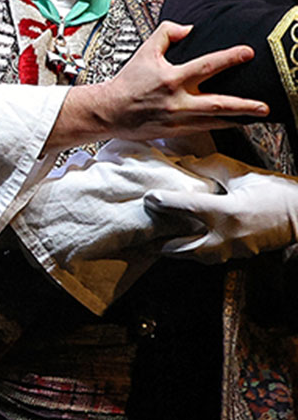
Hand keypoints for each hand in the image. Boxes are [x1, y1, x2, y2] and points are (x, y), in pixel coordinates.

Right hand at [53, 22, 266, 147]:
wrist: (108, 110)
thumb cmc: (126, 83)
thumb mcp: (144, 51)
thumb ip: (166, 33)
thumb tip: (188, 28)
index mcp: (171, 78)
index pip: (206, 66)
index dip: (229, 58)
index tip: (247, 53)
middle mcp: (176, 101)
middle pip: (217, 104)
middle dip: (243, 105)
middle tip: (263, 106)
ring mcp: (176, 119)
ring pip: (213, 120)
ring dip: (237, 119)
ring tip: (255, 117)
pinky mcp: (174, 131)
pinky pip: (203, 129)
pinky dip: (219, 126)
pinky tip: (231, 124)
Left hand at [143, 157, 297, 262]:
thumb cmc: (277, 193)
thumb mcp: (245, 175)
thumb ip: (213, 167)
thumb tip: (185, 161)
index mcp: (228, 212)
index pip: (187, 208)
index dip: (163, 202)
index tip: (147, 198)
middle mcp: (226, 236)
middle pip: (180, 247)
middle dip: (158, 240)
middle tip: (142, 230)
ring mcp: (232, 251)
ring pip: (191, 257)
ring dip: (173, 249)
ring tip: (154, 239)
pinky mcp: (236, 257)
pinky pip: (205, 258)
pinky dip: (190, 252)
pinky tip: (180, 242)